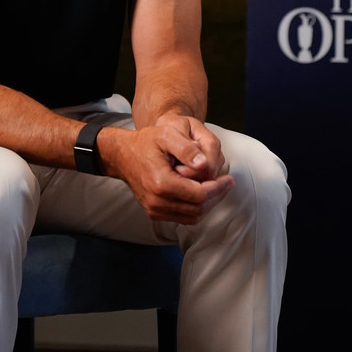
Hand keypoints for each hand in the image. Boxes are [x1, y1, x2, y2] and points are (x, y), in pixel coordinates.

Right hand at [99, 120, 233, 224]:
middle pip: (198, 209)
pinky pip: (182, 217)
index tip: (229, 179)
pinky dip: (196, 208)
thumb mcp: (166, 134)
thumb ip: (186, 148)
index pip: (199, 195)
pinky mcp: (154, 213)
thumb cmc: (146, 141)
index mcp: (161, 183)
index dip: (218, 188)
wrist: (123, 155)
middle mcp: (157, 202)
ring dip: (208, 204)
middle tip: (227, 183)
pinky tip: (203, 193)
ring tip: (218, 188)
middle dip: (216, 196)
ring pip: (192, 217)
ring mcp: (154, 210)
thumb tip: (205, 164)